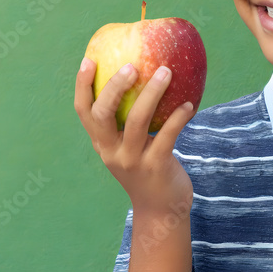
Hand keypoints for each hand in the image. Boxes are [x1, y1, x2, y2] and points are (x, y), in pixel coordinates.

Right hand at [74, 58, 195, 214]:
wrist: (160, 211)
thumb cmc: (147, 169)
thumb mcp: (129, 147)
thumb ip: (128, 122)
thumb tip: (144, 77)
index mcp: (102, 143)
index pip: (84, 112)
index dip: (83, 86)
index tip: (89, 60)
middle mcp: (112, 151)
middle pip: (103, 114)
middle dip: (115, 86)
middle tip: (132, 66)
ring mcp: (132, 160)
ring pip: (137, 121)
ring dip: (152, 93)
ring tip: (166, 72)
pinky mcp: (156, 167)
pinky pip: (167, 136)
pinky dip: (178, 117)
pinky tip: (189, 104)